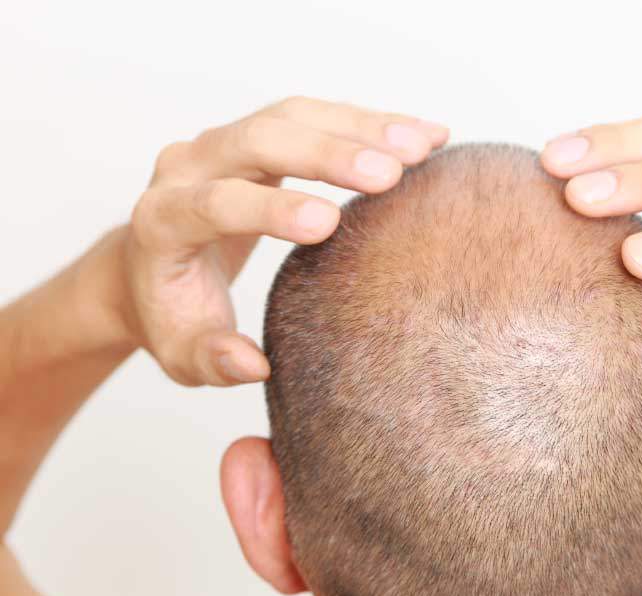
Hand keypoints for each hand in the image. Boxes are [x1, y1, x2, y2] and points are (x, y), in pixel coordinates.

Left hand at [116, 97, 447, 385]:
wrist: (149, 268)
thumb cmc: (174, 315)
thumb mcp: (184, 354)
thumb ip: (211, 360)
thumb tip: (252, 365)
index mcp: (162, 221)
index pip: (215, 203)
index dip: (271, 209)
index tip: (329, 221)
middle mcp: (187, 167)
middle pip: (257, 140)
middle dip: (327, 154)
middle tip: (390, 172)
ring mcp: (224, 143)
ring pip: (293, 116)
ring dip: (361, 128)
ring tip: (423, 146)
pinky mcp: (259, 134)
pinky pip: (315, 116)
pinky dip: (370, 123)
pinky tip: (422, 136)